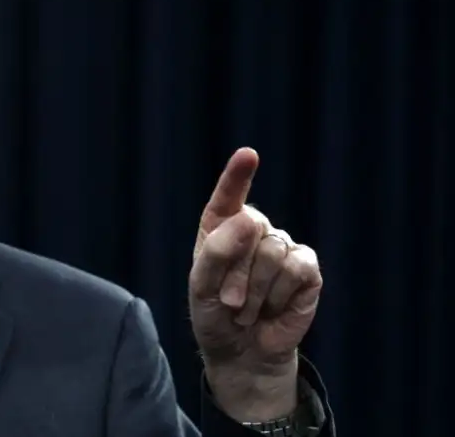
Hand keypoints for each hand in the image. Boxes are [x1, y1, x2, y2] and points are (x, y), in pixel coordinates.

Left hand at [188, 148, 322, 420]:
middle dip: (236, 271)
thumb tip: (249, 218)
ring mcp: (283, 247)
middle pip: (251, 229)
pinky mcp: (307, 269)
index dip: (238, 176)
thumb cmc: (214, 315)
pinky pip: (299, 269)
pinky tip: (274, 307)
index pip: (228, 196)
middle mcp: (253, 230)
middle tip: (229, 300)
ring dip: (257, 290)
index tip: (248, 155)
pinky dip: (281, 295)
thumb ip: (216, 251)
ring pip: (273, 252)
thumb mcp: (200, 287)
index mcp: (220, 226)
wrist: (243, 353)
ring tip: (248, 308)